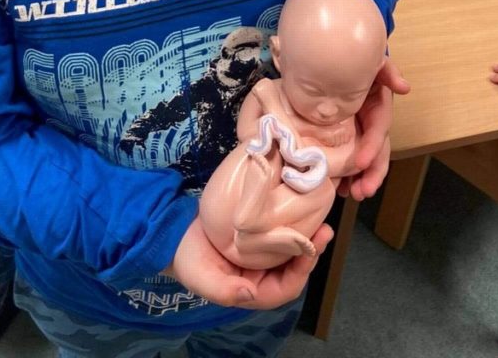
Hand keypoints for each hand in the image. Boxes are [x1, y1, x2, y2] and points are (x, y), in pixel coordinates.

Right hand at [162, 217, 332, 309]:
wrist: (172, 234)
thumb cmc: (187, 258)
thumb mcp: (201, 277)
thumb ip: (224, 290)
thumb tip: (251, 293)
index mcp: (252, 290)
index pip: (286, 288)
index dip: (302, 271)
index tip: (312, 251)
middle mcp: (261, 274)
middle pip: (293, 266)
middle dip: (311, 250)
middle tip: (325, 230)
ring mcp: (260, 254)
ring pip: (289, 248)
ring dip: (305, 235)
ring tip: (319, 216)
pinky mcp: (256, 234)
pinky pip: (278, 231)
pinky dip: (290, 221)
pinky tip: (296, 204)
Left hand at [338, 58, 409, 201]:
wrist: (334, 53)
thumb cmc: (357, 57)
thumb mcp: (373, 60)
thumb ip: (388, 71)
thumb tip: (404, 87)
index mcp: (378, 106)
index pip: (379, 129)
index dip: (372, 147)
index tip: (362, 163)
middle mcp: (370, 121)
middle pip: (376, 151)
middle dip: (372, 173)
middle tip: (362, 192)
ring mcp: (357, 128)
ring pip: (363, 158)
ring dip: (359, 178)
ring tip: (349, 194)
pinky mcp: (342, 132)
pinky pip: (345, 153)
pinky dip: (343, 171)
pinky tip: (336, 186)